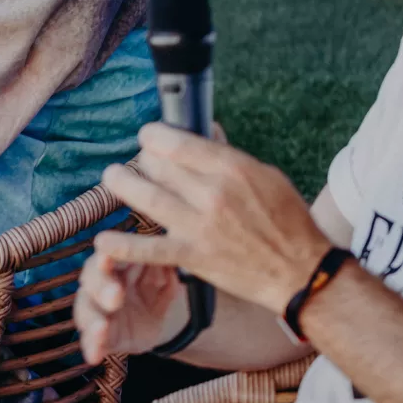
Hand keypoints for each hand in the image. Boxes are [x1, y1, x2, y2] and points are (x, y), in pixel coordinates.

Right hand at [75, 238, 187, 361]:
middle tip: (117, 296)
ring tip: (101, 328)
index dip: (106, 258)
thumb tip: (168, 266)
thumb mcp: (165, 281)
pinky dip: (92, 348)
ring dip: (92, 321)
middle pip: (91, 282)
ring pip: (85, 313)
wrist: (158, 321)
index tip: (108, 259)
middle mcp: (100, 286)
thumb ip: (166, 274)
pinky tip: (94, 357)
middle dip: (102, 288)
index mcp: (115, 265)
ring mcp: (98, 312)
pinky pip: (91, 342)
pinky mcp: (101, 337)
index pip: (106, 256)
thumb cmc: (155, 290)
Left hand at [94, 124, 330, 312]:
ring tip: (112, 179)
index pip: (177, 142)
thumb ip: (229, 155)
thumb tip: (204, 130)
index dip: (154, 135)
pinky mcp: (192, 256)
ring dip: (122, 185)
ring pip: (146, 197)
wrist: (300, 272)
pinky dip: (122, 245)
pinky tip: (102, 240)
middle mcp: (212, 193)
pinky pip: (149, 249)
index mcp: (232, 168)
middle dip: (143, 160)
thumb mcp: (266, 176)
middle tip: (141, 163)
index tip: (149, 137)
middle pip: (158, 165)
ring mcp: (199, 226)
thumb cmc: (287, 222)